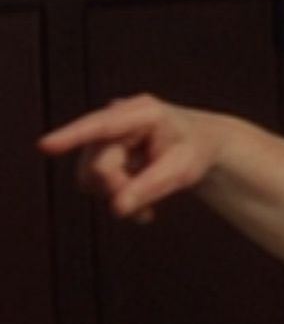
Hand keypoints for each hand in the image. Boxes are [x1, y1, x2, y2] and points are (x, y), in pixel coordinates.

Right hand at [38, 94, 222, 223]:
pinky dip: (115, 198)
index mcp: (143, 112)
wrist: (198, 144)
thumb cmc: (194, 151)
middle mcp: (117, 118)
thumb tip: (117, 208)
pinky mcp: (98, 151)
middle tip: (146, 211)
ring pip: (91, 178)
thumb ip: (151, 187)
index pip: (102, 126)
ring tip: (147, 208)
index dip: (72, 136)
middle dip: (121, 190)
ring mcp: (104, 135)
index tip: (45, 146)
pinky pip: (92, 184)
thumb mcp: (183, 170)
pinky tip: (138, 204)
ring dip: (117, 197)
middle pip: (100, 167)